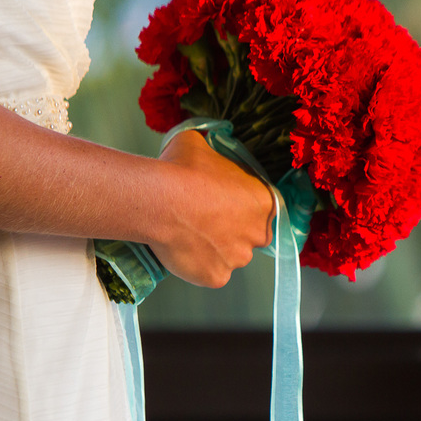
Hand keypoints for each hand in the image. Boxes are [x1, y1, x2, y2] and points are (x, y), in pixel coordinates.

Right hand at [150, 131, 275, 287]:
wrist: (158, 201)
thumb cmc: (181, 170)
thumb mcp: (199, 143)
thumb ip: (211, 149)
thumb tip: (205, 143)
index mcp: (262, 201)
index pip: (262, 209)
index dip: (241, 208)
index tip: (223, 206)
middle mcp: (257, 234)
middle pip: (249, 236)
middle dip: (231, 231)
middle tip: (204, 220)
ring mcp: (237, 258)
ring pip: (230, 256)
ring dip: (215, 249)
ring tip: (188, 234)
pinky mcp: (217, 277)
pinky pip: (210, 273)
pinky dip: (198, 266)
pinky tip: (182, 249)